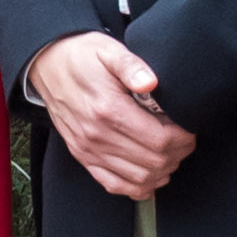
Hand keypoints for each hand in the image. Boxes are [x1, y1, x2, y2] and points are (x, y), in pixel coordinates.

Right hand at [29, 32, 195, 198]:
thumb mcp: (108, 49)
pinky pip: (113, 185)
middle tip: (184, 141)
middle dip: (177, 155)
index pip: (159, 140)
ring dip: (162, 171)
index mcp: (108, 109)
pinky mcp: (82, 156)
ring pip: (138, 178)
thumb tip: (151, 82)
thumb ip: (131, 65)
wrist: (47, 64)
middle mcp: (97, 135)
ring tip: (171, 155)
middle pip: (153, 162)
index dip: (183, 139)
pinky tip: (150, 177)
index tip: (189, 129)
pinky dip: (137, 187)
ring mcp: (88, 149)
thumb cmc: (81, 56)